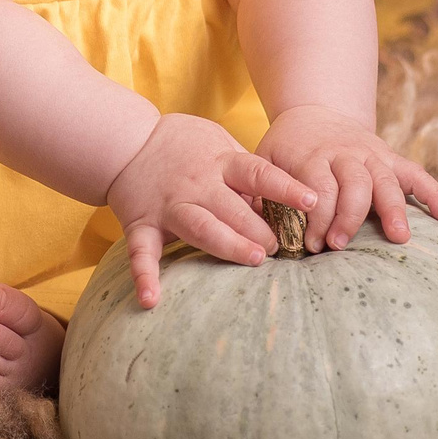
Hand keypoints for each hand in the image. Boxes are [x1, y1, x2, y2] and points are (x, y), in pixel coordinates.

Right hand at [104, 113, 319, 307]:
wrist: (125, 139)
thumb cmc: (181, 143)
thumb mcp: (217, 142)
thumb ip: (244, 169)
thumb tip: (281, 199)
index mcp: (219, 163)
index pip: (258, 174)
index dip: (286, 188)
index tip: (312, 202)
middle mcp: (196, 185)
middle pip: (234, 208)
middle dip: (261, 230)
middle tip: (282, 249)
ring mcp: (169, 206)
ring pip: (200, 227)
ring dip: (227, 245)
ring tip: (254, 259)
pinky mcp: (142, 224)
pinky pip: (142, 252)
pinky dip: (144, 275)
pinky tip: (151, 299)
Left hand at [256, 105, 437, 250]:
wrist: (312, 113)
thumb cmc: (285, 148)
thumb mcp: (264, 160)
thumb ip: (262, 191)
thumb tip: (256, 230)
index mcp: (311, 155)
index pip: (318, 187)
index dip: (317, 217)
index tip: (313, 245)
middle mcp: (344, 153)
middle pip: (354, 182)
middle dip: (349, 216)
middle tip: (341, 246)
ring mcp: (371, 154)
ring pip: (386, 179)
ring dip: (393, 208)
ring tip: (400, 238)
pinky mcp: (390, 157)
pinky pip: (416, 173)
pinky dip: (433, 193)